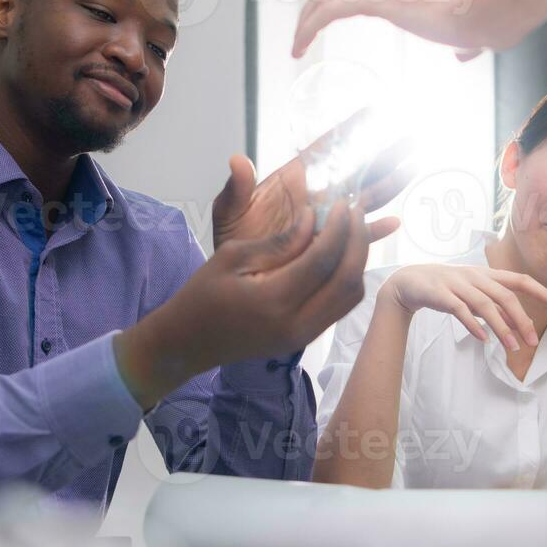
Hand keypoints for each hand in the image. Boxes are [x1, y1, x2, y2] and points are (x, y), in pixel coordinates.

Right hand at [116, 201, 372, 406]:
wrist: (188, 342)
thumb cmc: (202, 294)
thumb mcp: (232, 256)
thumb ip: (278, 241)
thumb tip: (314, 219)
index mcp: (273, 300)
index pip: (323, 259)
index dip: (339, 227)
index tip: (342, 203)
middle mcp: (296, 324)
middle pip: (347, 279)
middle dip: (358, 241)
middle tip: (354, 212)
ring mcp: (303, 337)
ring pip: (350, 297)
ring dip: (358, 261)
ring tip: (351, 230)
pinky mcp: (305, 340)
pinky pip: (340, 308)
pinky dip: (347, 279)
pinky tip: (340, 255)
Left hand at [211, 109, 413, 250]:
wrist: (239, 279)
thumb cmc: (234, 240)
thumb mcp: (229, 212)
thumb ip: (236, 188)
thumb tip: (237, 160)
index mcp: (296, 178)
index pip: (328, 149)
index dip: (351, 131)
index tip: (375, 112)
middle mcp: (318, 195)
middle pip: (358, 170)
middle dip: (384, 155)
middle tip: (411, 139)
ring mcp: (328, 219)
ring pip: (366, 198)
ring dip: (389, 185)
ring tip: (411, 169)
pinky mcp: (331, 244)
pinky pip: (357, 235)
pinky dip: (375, 229)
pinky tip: (393, 222)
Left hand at [291, 0, 539, 60]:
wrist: (490, 6)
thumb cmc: (487, 18)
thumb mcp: (470, 32)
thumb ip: (463, 42)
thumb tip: (465, 54)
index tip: (331, 11)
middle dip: (317, 3)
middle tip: (305, 31)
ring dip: (307, 17)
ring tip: (297, 43)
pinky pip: (329, 10)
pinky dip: (309, 27)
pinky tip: (299, 46)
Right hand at [379, 264, 546, 351]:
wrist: (409, 281)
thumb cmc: (447, 288)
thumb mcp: (474, 294)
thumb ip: (495, 307)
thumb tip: (520, 324)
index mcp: (487, 274)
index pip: (520, 280)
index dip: (542, 291)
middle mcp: (476, 277)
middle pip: (506, 296)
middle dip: (522, 319)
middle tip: (533, 342)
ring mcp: (458, 284)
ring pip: (486, 305)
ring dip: (502, 328)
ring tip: (512, 348)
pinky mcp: (441, 295)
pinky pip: (461, 310)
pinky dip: (474, 325)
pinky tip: (484, 340)